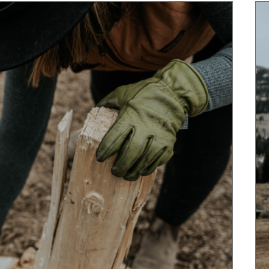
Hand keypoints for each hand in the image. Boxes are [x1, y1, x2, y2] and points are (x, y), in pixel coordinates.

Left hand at [96, 59, 209, 180]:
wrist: (173, 94)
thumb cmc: (144, 93)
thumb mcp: (123, 93)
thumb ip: (109, 101)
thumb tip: (95, 109)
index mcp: (131, 116)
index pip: (115, 137)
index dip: (106, 150)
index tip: (100, 158)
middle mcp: (145, 128)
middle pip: (131, 152)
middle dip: (121, 166)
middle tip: (115, 172)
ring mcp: (159, 137)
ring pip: (145, 160)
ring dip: (134, 171)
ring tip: (127, 176)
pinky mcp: (168, 143)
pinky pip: (158, 161)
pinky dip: (148, 168)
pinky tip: (141, 171)